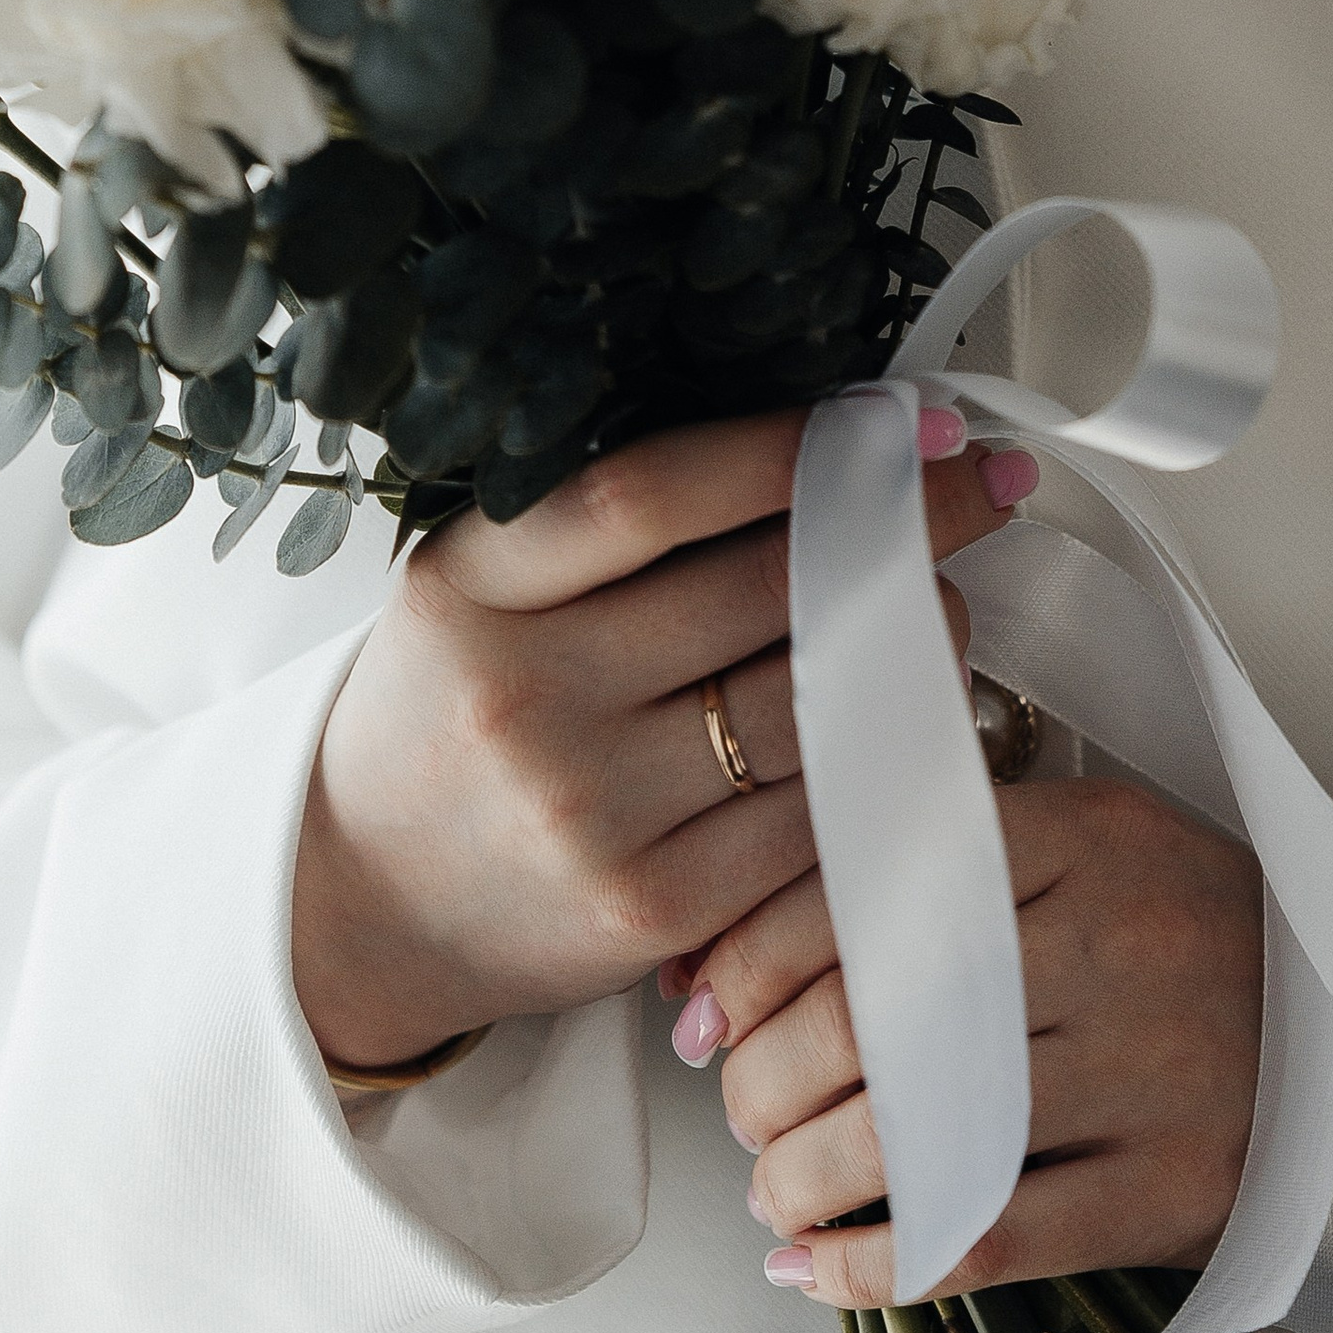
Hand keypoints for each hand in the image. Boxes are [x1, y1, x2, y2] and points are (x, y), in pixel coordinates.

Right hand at [291, 409, 1018, 1071]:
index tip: (895, 422)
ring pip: (803, 704)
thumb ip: (599, 530)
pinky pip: (803, 823)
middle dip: (897, 532)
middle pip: (758, 591)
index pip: (652, 492)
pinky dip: (873, 764)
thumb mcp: (475, 591)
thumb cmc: (444, 716)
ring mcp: (589, 811)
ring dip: (908, 647)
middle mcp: (527, 693)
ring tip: (945, 605)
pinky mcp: (647, 909)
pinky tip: (909, 723)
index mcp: (474, 585)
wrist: (359, 905)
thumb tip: (801, 450)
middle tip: (972, 493)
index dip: (791, 447)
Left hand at [696, 779, 1262, 1307]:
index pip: (870, 887)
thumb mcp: (1075, 847)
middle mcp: (1113, 941)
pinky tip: (819, 1263)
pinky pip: (989, 1237)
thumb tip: (734, 951)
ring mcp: (1147, 1068)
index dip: (754, 958)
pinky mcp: (1172, 1186)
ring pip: (921, 1130)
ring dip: (806, 1176)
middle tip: (735, 1105)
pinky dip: (879, 1260)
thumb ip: (933, 871)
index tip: (703, 1008)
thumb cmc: (1175, 926)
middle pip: (880, 1013)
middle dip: (768, 1076)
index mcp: (1079, 836)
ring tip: (771, 1188)